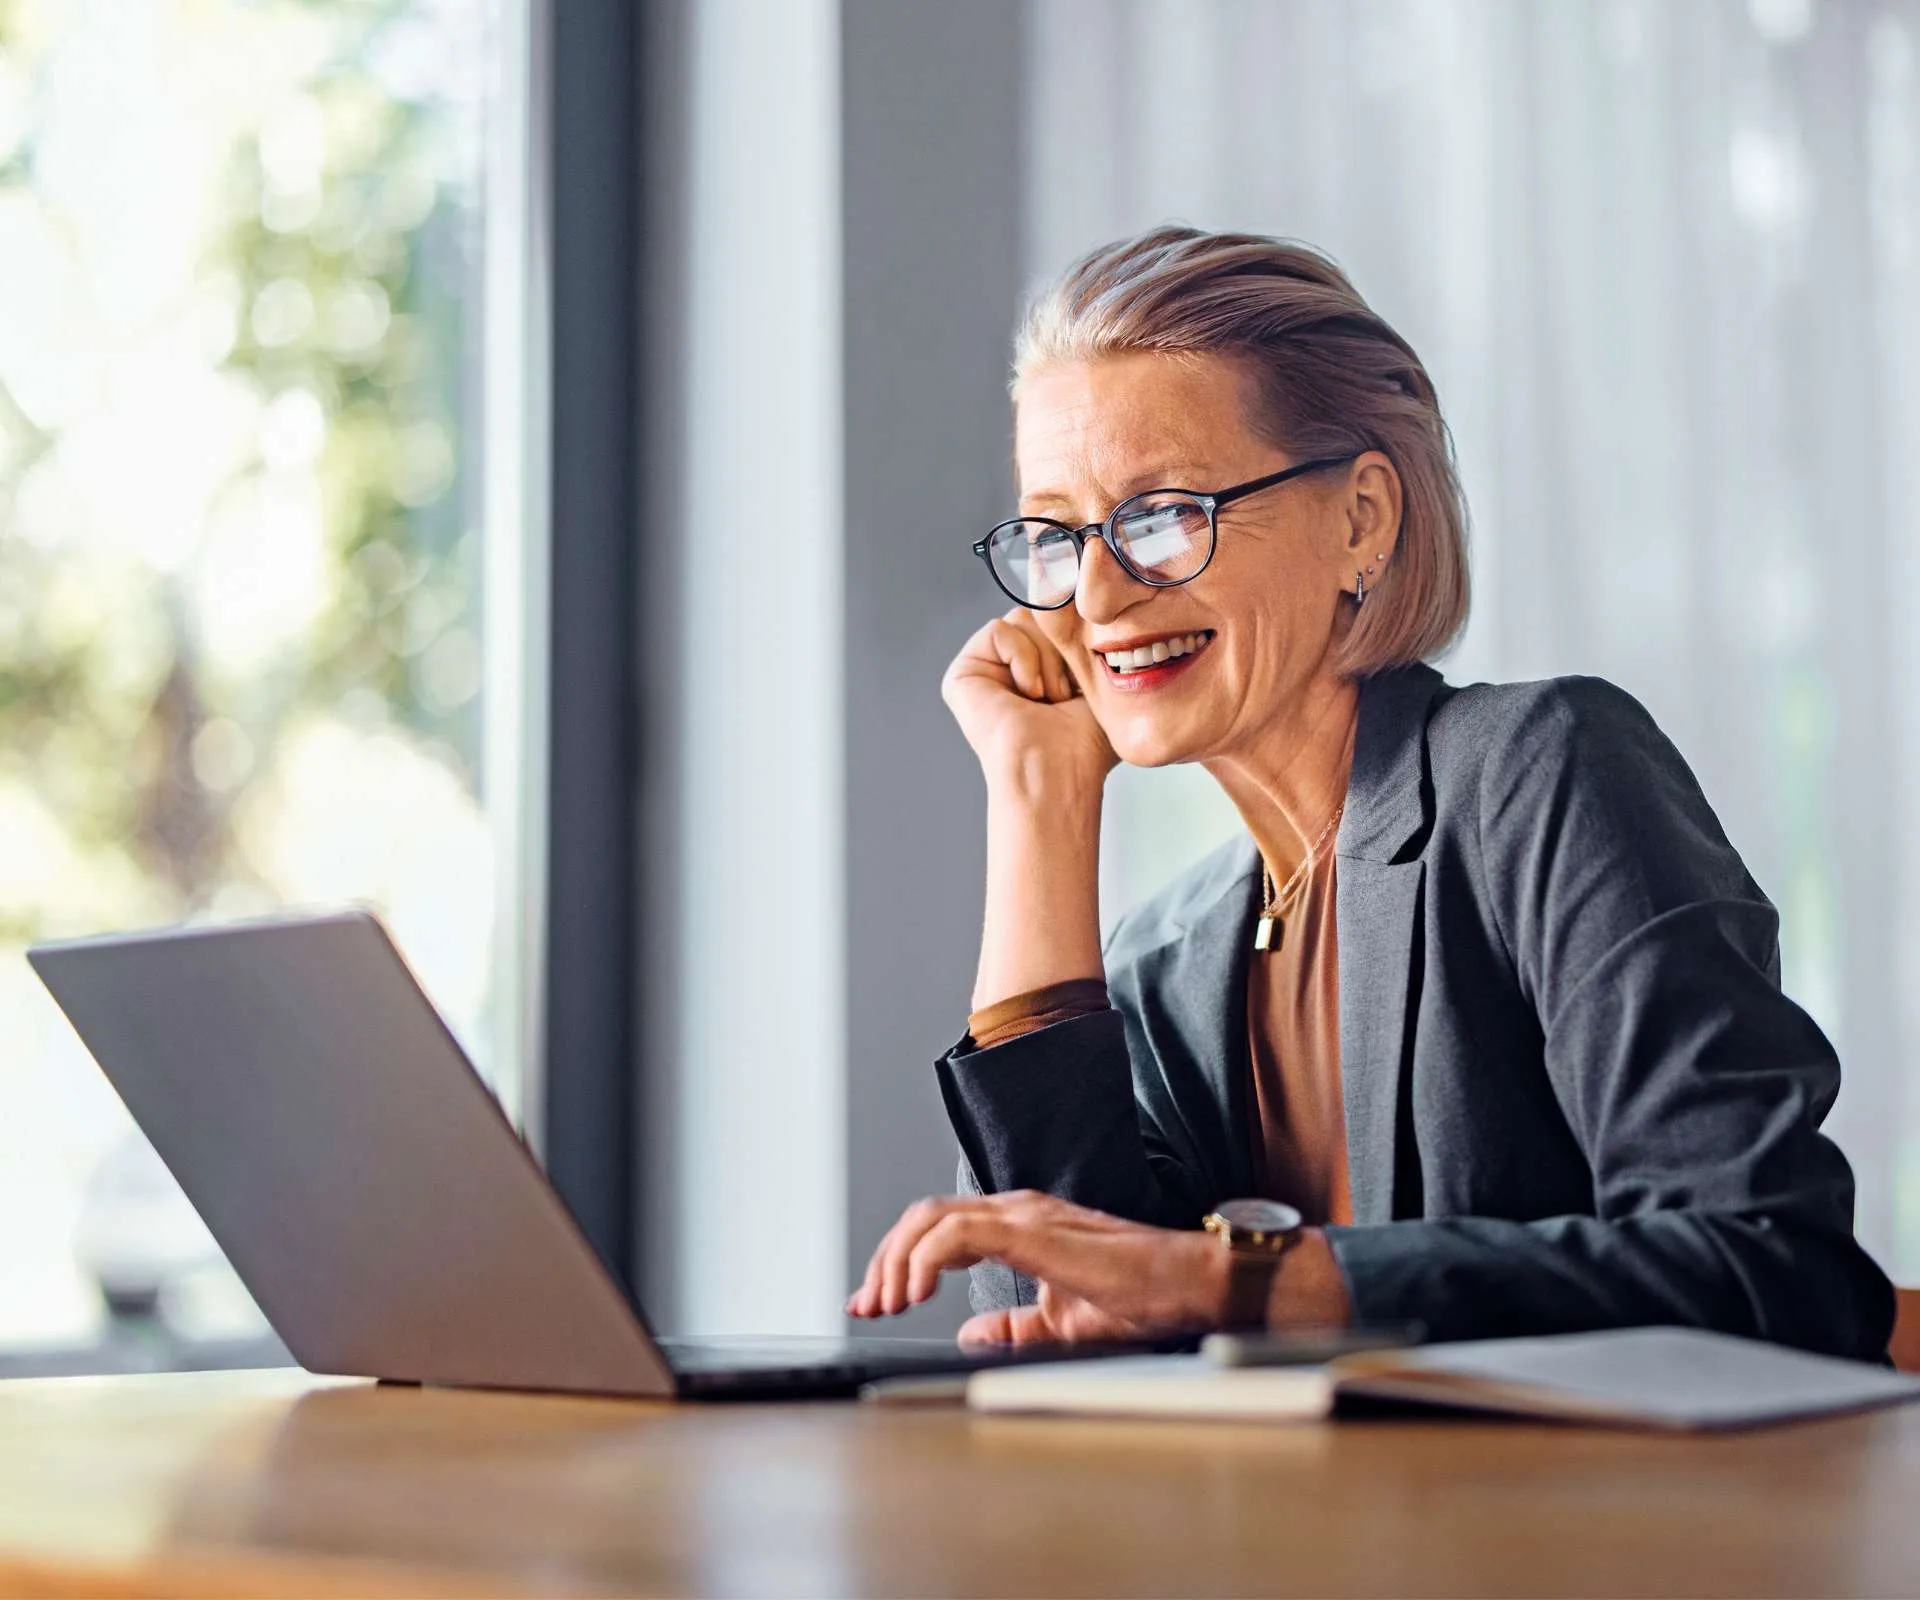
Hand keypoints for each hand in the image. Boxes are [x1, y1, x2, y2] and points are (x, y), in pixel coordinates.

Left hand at [845, 1190, 1225, 1346]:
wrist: (1188, 1285)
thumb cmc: (1143, 1297)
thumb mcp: (1061, 1322)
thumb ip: (1016, 1326)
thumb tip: (971, 1333)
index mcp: (1020, 1226)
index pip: (938, 1230)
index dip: (897, 1263)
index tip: (873, 1301)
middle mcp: (1016, 1210)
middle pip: (923, 1217)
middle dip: (884, 1261)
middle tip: (866, 1305)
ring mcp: (1024, 1215)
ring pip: (931, 1218)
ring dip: (897, 1260)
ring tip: (886, 1302)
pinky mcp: (1033, 1229)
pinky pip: (958, 1231)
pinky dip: (926, 1259)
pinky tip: (918, 1293)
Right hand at [942, 610, 1116, 796]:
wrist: (1059, 770)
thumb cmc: (1085, 742)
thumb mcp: (1100, 677)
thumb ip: (1087, 636)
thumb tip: (1079, 592)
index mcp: (1040, 668)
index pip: (1058, 618)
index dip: (1078, 637)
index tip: (1086, 677)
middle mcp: (1010, 667)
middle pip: (1042, 613)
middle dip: (1064, 649)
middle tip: (1066, 693)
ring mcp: (986, 669)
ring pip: (1024, 617)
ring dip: (1047, 659)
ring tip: (1048, 698)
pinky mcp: (964, 673)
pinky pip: (1000, 630)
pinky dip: (1024, 659)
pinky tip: (1029, 694)